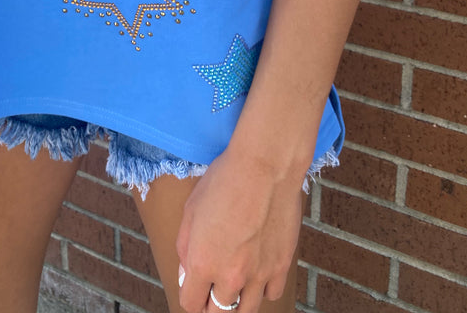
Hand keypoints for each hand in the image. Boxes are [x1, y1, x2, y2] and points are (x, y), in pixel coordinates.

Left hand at [175, 144, 304, 312]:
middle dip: (210, 303)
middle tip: (212, 287)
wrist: (264, 167)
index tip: (193, 287)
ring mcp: (258, 274)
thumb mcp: (191, 209)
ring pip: (246, 310)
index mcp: (202, 262)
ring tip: (234, 283)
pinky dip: (263, 288)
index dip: (190, 296)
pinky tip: (258, 272)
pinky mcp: (281, 266)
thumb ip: (185, 247)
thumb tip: (187, 273)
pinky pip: (271, 294)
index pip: (191, 303)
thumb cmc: (224, 181)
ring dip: (236, 300)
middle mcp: (230, 275)